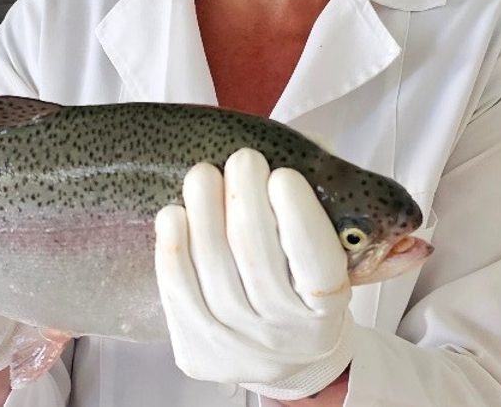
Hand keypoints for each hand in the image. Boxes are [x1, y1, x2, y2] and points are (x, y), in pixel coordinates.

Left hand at [155, 148, 355, 400]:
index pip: (317, 263)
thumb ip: (320, 201)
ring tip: (203, 174)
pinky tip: (173, 215)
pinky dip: (173, 252)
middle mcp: (286, 336)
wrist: (282, 354)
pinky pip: (179, 296)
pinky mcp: (198, 354)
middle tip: (242, 159)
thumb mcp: (327, 252)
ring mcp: (239, 349)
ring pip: (216, 276)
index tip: (284, 174)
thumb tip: (309, 145)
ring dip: (205, 217)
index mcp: (327, 308)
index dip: (299, 218)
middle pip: (259, 263)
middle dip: (247, 202)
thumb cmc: (300, 282)